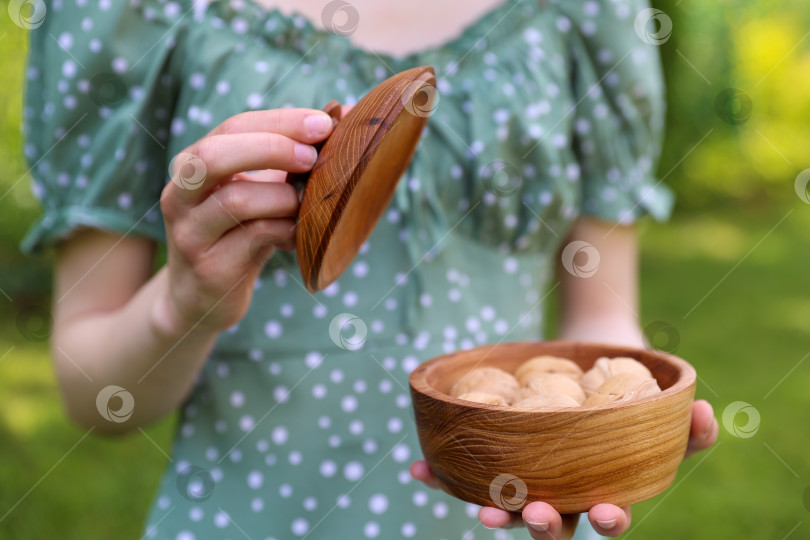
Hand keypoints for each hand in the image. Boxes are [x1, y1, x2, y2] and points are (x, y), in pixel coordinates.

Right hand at [155, 107, 336, 333]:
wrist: (200, 298)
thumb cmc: (238, 235)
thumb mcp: (255, 192)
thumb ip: (285, 161)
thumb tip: (342, 119)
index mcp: (192, 164)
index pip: (233, 127)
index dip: (280, 122)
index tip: (324, 124)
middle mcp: (181, 194)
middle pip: (216, 156)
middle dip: (272, 148)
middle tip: (312, 157)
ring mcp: (190, 232)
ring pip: (237, 200)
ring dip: (284, 198)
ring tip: (302, 205)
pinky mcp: (209, 267)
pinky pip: (255, 238)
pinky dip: (286, 231)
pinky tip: (295, 236)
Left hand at [410, 399, 717, 538]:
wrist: (593, 361)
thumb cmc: (631, 392)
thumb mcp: (663, 406)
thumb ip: (687, 421)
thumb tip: (705, 411)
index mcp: (603, 487)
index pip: (607, 514)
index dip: (608, 519)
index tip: (608, 510)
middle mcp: (562, 490)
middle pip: (552, 522)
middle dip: (543, 524)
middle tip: (537, 513)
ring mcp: (527, 477)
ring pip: (507, 505)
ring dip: (490, 508)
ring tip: (479, 507)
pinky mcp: (496, 458)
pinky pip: (465, 473)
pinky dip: (442, 476)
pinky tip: (420, 469)